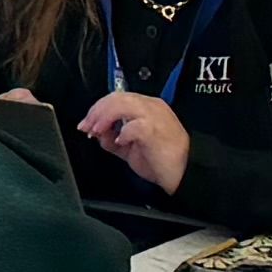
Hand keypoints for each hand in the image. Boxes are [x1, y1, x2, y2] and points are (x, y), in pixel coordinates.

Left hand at [76, 89, 191, 194]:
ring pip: (122, 104)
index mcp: (147, 107)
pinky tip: (119, 142)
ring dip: (104, 118)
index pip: (118, 98)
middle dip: (96, 112)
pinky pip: (132, 125)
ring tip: (96, 131)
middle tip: (86, 127)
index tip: (86, 123)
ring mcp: (154, 116)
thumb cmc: (162, 161)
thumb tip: (98, 134)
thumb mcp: (131, 148)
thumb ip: (114, 139)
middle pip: (116, 98)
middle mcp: (151, 106)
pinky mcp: (154, 130)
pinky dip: (121, 133)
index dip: (98, 109)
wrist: (185, 173)